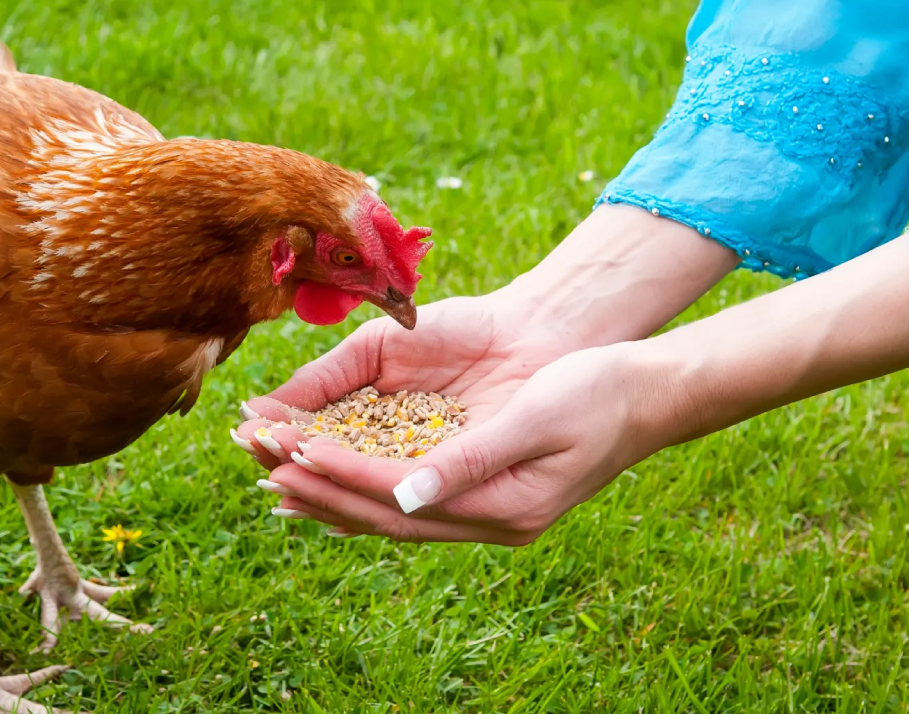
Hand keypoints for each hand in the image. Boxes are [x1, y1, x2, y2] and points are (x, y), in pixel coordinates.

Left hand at [236, 234, 908, 545]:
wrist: (648, 390)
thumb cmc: (599, 392)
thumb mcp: (537, 418)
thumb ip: (471, 459)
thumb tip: (405, 496)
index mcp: (502, 508)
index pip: (398, 499)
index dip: (341, 479)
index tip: (291, 457)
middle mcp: (487, 518)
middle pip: (384, 515)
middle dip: (320, 492)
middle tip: (260, 470)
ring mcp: (485, 507)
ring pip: (390, 510)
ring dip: (333, 494)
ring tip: (274, 479)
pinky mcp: (482, 485)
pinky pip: (408, 492)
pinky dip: (365, 483)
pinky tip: (332, 469)